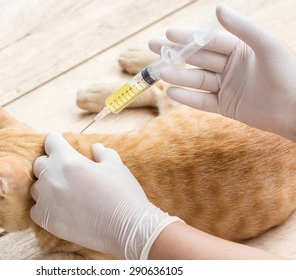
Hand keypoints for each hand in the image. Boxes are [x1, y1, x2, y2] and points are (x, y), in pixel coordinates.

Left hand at [30, 132, 179, 258]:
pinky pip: (36, 209)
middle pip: (39, 163)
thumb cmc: (123, 193)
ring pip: (36, 187)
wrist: (128, 227)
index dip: (56, 140)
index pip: (51, 141)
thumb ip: (102, 153)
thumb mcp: (115, 165)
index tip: (59, 142)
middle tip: (63, 168)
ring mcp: (48, 201)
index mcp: (68, 160)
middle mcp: (53, 178)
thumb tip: (95, 147)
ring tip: (61, 189)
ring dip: (46, 185)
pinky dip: (44, 207)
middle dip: (50, 162)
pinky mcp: (48, 221)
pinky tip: (58, 208)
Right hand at [149, 4, 295, 140]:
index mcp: (240, 50)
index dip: (189, 37)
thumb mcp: (267, 46)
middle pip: (198, 59)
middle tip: (152, 46)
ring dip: (179, 76)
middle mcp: (230, 67)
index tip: (168, 32)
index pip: (209, 41)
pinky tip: (172, 92)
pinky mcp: (225, 107)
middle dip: (175, 53)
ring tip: (161, 72)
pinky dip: (188, 98)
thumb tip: (218, 8)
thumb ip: (242, 27)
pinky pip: (203, 101)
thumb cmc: (287, 74)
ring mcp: (226, 87)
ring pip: (197, 80)